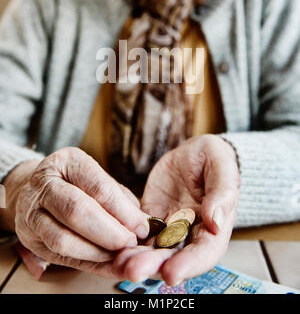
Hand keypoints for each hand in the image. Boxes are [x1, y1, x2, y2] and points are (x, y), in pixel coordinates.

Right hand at [12, 147, 148, 277]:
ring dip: (97, 251)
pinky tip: (108, 264)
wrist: (35, 190)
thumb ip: (119, 199)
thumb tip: (144, 223)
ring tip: (119, 254)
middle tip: (131, 242)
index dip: (122, 210)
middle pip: (77, 210)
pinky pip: (58, 257)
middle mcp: (44, 183)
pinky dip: (87, 263)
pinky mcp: (28, 239)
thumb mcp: (96, 178)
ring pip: (62, 239)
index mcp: (67, 161)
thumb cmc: (75, 183)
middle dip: (109, 232)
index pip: (97, 186)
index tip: (142, 226)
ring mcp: (31, 212)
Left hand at [113, 135, 239, 285]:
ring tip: (120, 262)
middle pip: (174, 257)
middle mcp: (191, 233)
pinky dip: (127, 243)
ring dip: (137, 259)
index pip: (205, 252)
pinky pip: (138, 234)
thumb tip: (215, 221)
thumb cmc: (213, 157)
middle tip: (134, 270)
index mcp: (214, 225)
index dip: (189, 265)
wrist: (192, 153)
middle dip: (154, 266)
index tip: (172, 273)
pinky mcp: (150, 219)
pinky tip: (113, 248)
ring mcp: (169, 228)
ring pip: (153, 250)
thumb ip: (222, 192)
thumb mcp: (221, 166)